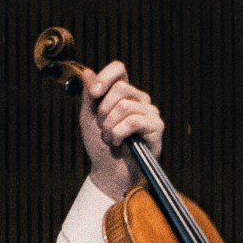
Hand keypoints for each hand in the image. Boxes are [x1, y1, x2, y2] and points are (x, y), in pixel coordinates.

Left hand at [73, 61, 165, 197]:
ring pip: (125, 106)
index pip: (119, 70)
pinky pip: (133, 121)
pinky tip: (118, 143)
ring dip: (110, 126)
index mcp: (124, 93)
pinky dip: (119, 133)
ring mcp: (150, 112)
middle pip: (120, 88)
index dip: (105, 77)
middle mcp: (139, 99)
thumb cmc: (101, 146)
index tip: (94, 94)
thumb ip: (89, 96)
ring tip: (110, 138)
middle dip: (103, 110)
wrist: (110, 172)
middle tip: (102, 126)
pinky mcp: (156, 127)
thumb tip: (87, 72)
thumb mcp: (89, 118)